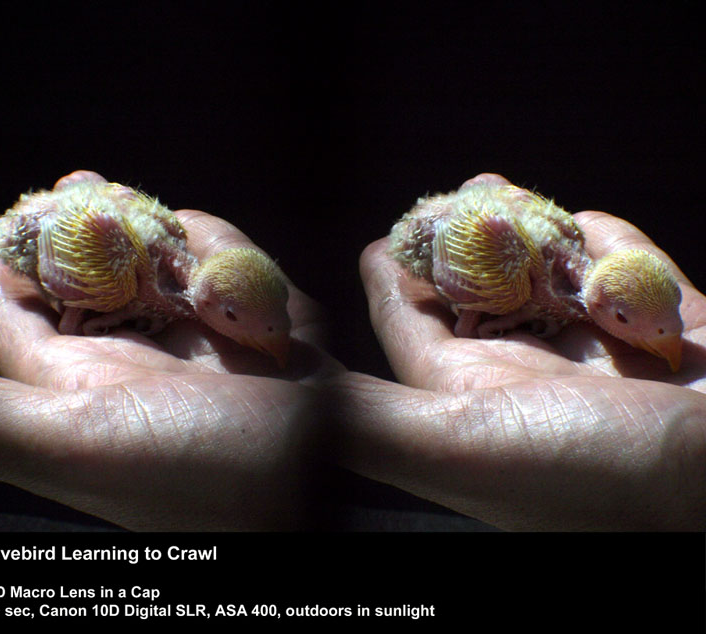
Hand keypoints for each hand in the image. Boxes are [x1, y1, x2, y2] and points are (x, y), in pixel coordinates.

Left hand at [0, 208, 339, 529]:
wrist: (323, 476)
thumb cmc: (198, 472)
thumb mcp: (68, 443)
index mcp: (76, 391)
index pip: (16, 324)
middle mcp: (129, 368)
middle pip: (86, 284)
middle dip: (73, 232)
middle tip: (77, 184)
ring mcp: (193, 346)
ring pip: (153, 269)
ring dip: (147, 231)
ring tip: (138, 204)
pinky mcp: (246, 330)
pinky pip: (218, 271)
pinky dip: (215, 249)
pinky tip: (212, 251)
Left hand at [331, 201, 705, 529]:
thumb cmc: (595, 475)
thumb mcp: (460, 445)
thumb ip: (374, 420)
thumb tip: (292, 404)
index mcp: (470, 394)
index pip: (414, 328)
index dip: (389, 286)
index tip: (374, 244)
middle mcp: (527, 374)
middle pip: (480, 293)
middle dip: (459, 242)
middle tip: (448, 197)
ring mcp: (599, 351)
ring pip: (547, 277)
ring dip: (525, 230)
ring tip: (497, 187)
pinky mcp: (665, 329)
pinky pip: (625, 274)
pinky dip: (605, 245)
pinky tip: (584, 221)